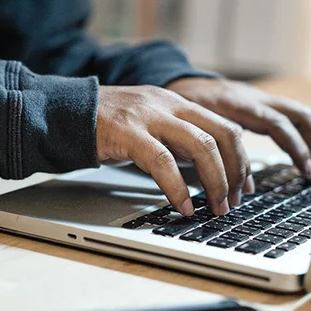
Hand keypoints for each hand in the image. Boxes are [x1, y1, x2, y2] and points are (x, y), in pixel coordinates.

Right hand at [96, 85, 255, 216]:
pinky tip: (183, 206)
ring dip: (216, 182)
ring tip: (215, 207)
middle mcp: (169, 104)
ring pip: (202, 146)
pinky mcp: (128, 132)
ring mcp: (149, 116)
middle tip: (232, 201)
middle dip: (235, 172)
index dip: (242, 159)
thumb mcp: (150, 124)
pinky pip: (163, 162)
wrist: (66, 112)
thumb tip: (204, 171)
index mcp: (178, 102)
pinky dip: (178, 188)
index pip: (226, 127)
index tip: (244, 186)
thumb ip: (176, 139)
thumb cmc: (106, 124)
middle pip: (223, 135)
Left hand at [165, 77, 310, 177]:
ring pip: (300, 114)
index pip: (278, 123)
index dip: (296, 148)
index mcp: (239, 103)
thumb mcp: (194, 126)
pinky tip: (309, 155)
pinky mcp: (262, 104)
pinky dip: (303, 136)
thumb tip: (244, 181)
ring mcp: (261, 99)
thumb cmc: (184, 105)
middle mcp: (256, 98)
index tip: (307, 170)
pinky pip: (291, 117)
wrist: (183, 82)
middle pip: (299, 115)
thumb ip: (217, 149)